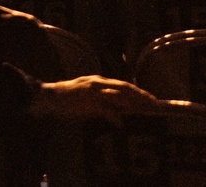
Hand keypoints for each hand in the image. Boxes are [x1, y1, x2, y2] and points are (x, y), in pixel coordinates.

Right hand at [29, 76, 166, 120]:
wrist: (50, 97)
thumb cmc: (70, 99)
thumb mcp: (90, 99)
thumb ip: (104, 103)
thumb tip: (121, 114)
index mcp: (100, 81)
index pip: (125, 85)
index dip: (140, 91)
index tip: (153, 99)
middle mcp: (99, 83)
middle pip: (125, 88)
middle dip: (141, 96)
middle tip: (155, 105)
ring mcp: (93, 91)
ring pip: (118, 96)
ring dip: (133, 104)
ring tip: (145, 111)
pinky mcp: (87, 101)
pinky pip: (104, 109)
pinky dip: (114, 116)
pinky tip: (121, 124)